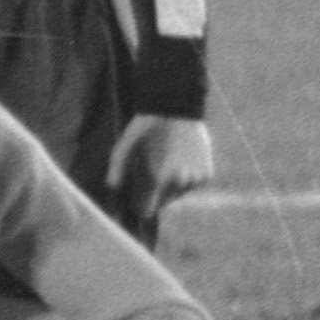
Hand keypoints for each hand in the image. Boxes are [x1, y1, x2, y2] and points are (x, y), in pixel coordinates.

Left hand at [109, 115, 214, 230]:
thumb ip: (116, 170)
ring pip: (180, 194)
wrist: (176, 109)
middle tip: (152, 176)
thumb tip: (111, 189)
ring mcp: (197, 179)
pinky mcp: (208, 174)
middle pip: (164, 202)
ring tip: (166, 166)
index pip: (149, 209)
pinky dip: (187, 179)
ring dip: (172, 187)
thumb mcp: (124, 147)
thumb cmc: (146, 128)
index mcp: (161, 180)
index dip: (141, 207)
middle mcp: (181, 183)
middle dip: (156, 194)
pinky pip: (193, 185)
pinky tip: (180, 163)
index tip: (137, 203)